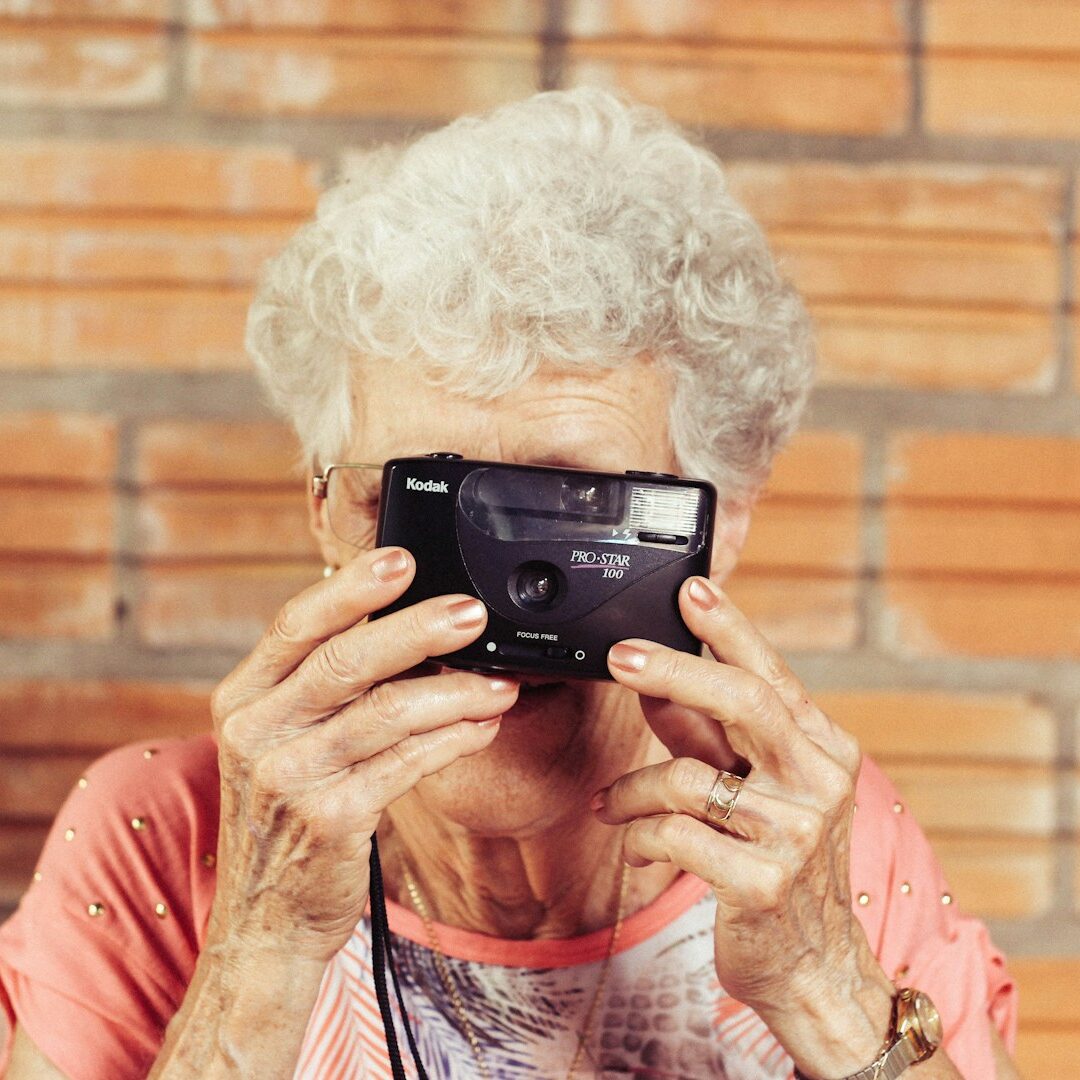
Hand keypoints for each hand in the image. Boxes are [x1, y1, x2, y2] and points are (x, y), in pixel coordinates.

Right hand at [207, 547, 517, 963]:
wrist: (265, 918)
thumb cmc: (286, 815)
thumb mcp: (282, 742)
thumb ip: (324, 688)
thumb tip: (409, 626)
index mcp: (242, 698)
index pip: (296, 625)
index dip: (351, 588)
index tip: (402, 558)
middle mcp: (255, 732)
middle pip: (346, 660)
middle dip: (418, 629)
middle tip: (472, 612)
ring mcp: (289, 778)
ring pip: (387, 712)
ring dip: (456, 693)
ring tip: (500, 682)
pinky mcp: (329, 819)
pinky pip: (407, 764)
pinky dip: (453, 739)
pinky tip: (482, 726)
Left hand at [593, 575, 894, 1074]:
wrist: (815, 966)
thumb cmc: (778, 865)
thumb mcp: (751, 789)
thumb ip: (707, 736)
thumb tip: (656, 683)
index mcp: (823, 749)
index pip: (771, 674)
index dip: (729, 628)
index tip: (691, 589)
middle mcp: (819, 782)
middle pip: (742, 701)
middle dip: (674, 670)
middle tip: (619, 656)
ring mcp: (796, 834)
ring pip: (687, 777)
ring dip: (632, 790)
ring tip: (612, 804)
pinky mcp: (763, 882)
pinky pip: (673, 834)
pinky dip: (639, 837)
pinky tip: (635, 848)